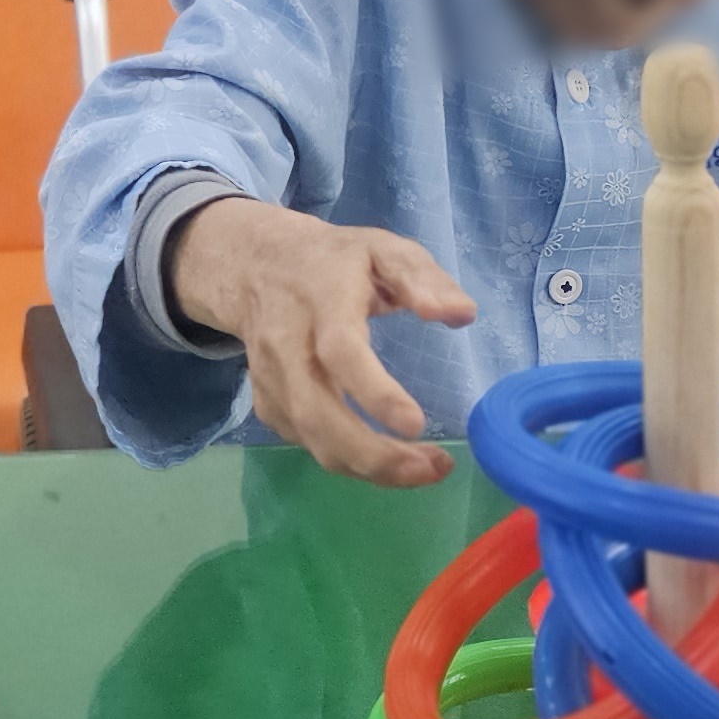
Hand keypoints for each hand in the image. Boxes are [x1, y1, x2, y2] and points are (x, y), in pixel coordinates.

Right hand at [168, 198, 478, 486]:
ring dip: (369, 467)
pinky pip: (307, 443)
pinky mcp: (268, 403)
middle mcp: (288, 345)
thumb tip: (462, 314)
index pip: (340, 352)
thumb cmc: (335, 261)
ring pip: (312, 439)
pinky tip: (387, 458)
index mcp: (322, 301)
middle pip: (317, 413)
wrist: (256, 267)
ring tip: (424, 469)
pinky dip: (349, 461)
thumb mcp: (382, 249)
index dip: (374, 393)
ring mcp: (272, 379)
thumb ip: (422, 278)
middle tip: (431, 468)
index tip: (416, 424)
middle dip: (372, 453)